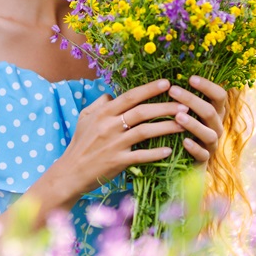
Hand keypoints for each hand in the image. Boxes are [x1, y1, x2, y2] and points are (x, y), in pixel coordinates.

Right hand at [57, 78, 185, 194]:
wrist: (71, 172)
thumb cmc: (79, 144)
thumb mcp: (84, 118)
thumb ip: (99, 104)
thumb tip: (113, 94)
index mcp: (103, 113)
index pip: (130, 97)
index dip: (149, 89)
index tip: (167, 83)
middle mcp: (109, 126)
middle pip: (142, 112)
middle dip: (165, 107)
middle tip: (185, 104)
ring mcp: (114, 144)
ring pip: (145, 131)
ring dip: (166, 127)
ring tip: (184, 124)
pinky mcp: (118, 162)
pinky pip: (141, 156)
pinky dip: (156, 153)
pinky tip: (169, 150)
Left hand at [168, 75, 228, 164]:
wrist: (186, 161)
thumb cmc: (182, 129)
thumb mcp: (186, 111)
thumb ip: (183, 98)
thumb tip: (168, 78)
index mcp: (215, 112)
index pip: (219, 95)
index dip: (208, 86)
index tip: (190, 78)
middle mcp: (216, 126)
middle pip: (211, 111)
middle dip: (192, 100)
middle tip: (173, 90)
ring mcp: (212, 144)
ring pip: (209, 133)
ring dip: (193, 124)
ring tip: (178, 116)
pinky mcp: (205, 159)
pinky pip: (203, 154)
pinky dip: (194, 148)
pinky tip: (184, 142)